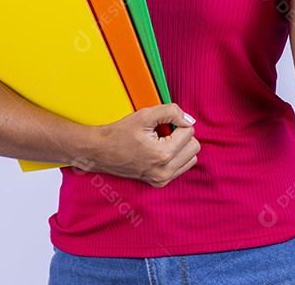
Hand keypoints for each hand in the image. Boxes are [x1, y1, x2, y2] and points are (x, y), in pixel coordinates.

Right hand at [73, 104, 199, 187]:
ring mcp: (162, 179)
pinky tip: (159, 151)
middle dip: (182, 136)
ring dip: (181, 147)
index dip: (177, 122)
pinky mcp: (159, 183)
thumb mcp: (145, 115)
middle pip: (194, 147)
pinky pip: (181, 168)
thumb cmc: (119, 133)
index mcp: (163, 154)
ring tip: (161, 141)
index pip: (189, 132)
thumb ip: (171, 112)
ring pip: (190, 159)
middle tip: (163, 132)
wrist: (100, 152)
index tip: (162, 124)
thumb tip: (189, 120)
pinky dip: (176, 157)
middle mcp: (165, 171)